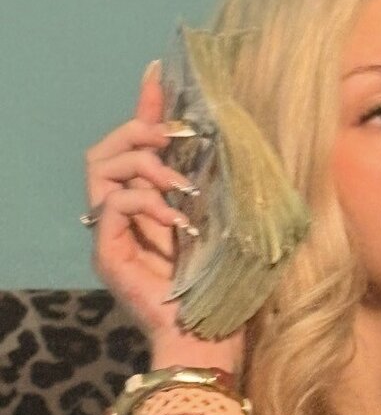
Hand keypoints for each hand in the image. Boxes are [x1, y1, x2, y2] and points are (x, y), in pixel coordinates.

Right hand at [84, 62, 244, 372]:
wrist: (213, 341)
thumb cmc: (230, 290)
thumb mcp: (234, 223)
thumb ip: (227, 185)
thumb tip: (245, 138)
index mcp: (155, 205)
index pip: (140, 145)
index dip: (148, 106)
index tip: (161, 73)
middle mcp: (127, 216)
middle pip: (107, 149)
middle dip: (140, 131)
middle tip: (176, 140)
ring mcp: (112, 234)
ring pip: (100, 168)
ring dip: (144, 164)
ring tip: (181, 186)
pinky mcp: (106, 254)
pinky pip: (111, 204)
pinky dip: (145, 202)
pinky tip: (177, 221)